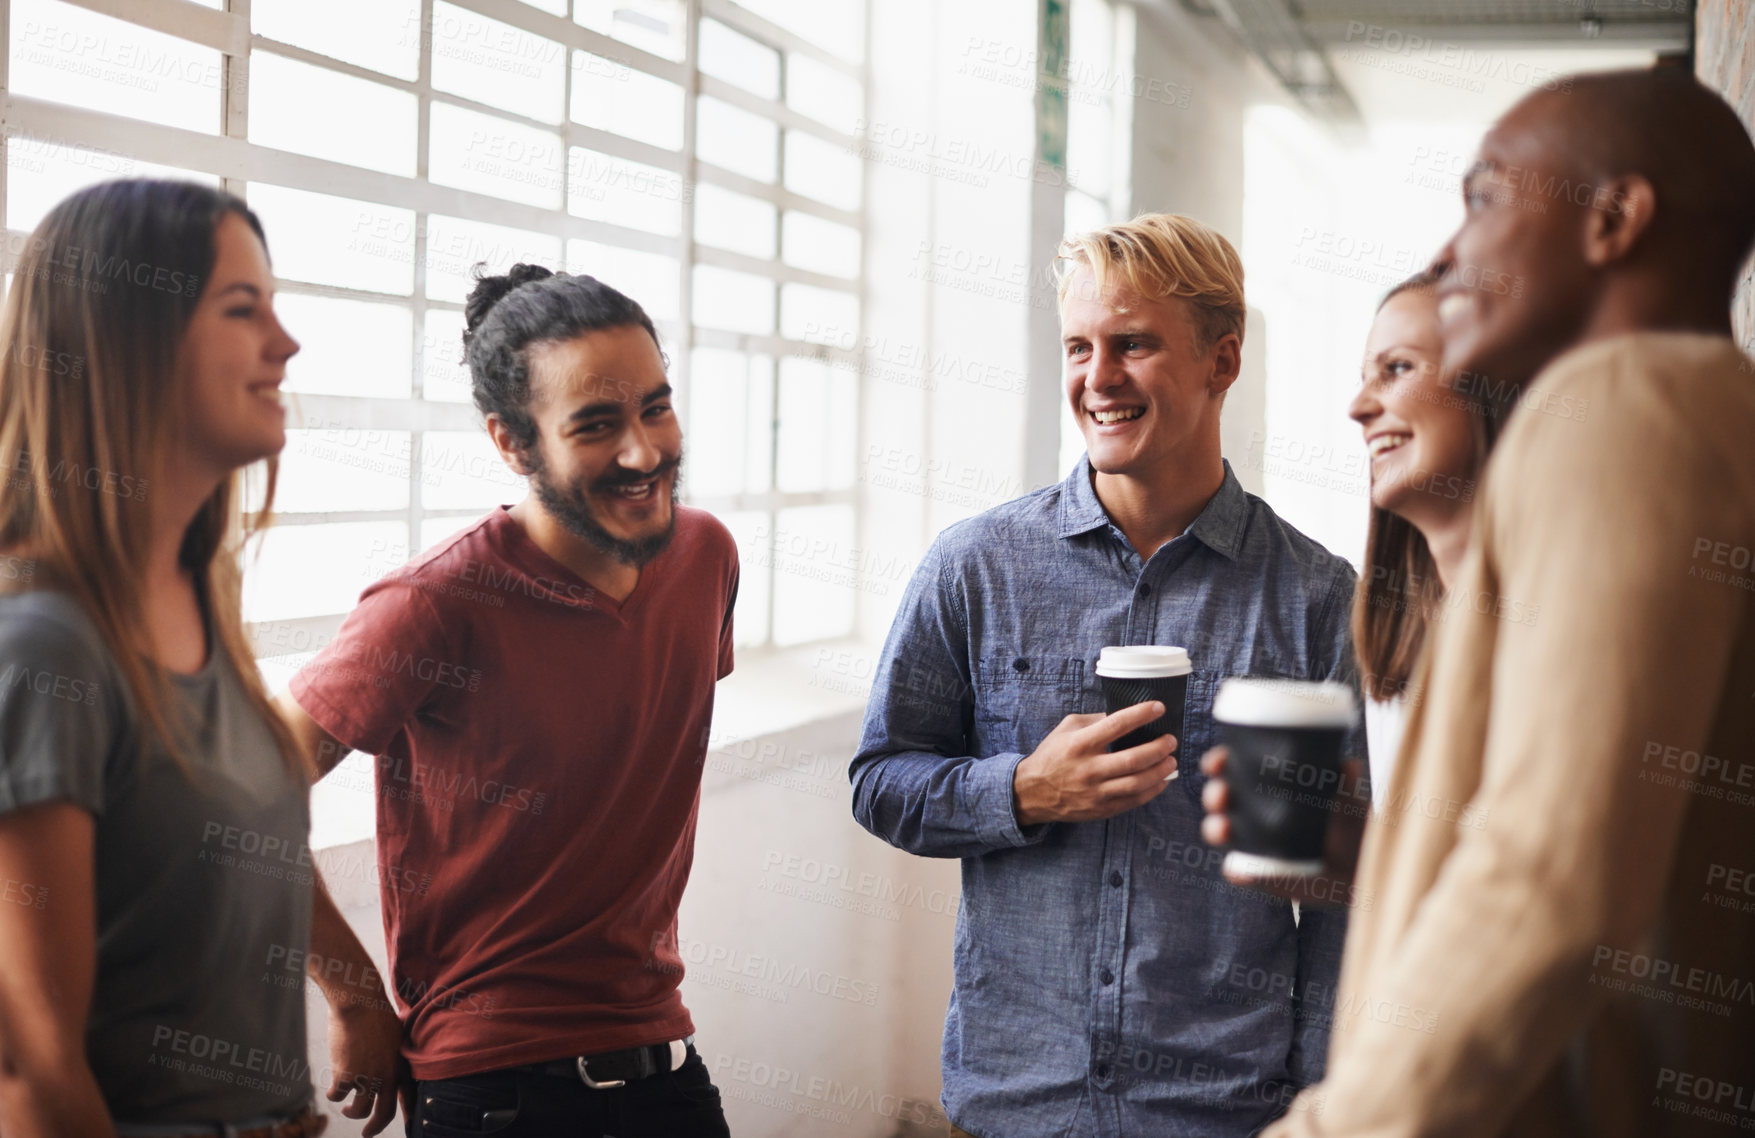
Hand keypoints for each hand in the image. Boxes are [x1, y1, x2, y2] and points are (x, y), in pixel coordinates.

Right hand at [324, 993, 406, 1135]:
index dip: (409, 1114)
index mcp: (402, 1065)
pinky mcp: (345, 1076)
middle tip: (368, 1133)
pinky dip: (333, 1095)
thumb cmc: (375, 1012)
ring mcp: (367, 1078)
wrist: (358, 1001)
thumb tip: (387, 1069)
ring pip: (359, 1110)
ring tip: (347, 1108)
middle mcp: (387, 1075)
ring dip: (352, 1113)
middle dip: (375, 1128)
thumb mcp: (395, 1035)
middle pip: (384, 1113)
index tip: (409, 1126)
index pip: (409, 1097)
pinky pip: (337, 1096)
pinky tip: (332, 1090)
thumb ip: (393, 1055)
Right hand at [1013, 701, 1177, 824]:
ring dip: (1160, 770)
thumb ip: (1095, 721)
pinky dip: (1152, 790)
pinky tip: (1161, 780)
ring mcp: (1096, 792)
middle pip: (1133, 758)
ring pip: (1137, 782)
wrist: (1032, 792)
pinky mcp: (1101, 809)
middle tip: (1171, 740)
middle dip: (1158, 747)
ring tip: (1171, 760)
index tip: (1158, 708)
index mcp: (1079, 744)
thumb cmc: (1052, 756)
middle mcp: (1088, 769)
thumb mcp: (1067, 729)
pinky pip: (1134, 800)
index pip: (1116, 725)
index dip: (1141, 715)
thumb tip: (1125, 715)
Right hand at [1198, 747, 1368, 908]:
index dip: (1219, 763)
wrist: (1359, 868)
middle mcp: (1252, 811)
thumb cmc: (1349, 826)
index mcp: (1266, 786)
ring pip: (1220, 831)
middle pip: (1220, 798)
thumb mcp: (1349, 803)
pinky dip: (1234, 871)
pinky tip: (1239, 870)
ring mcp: (1252, 843)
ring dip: (1215, 828)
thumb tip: (1349, 764)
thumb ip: (1346, 785)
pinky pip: (1237, 872)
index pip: (1233, 768)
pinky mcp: (1256, 872)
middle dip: (1214, 794)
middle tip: (1221, 795)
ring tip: (1224, 829)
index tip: (1219, 761)